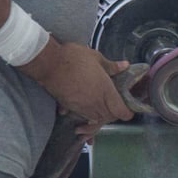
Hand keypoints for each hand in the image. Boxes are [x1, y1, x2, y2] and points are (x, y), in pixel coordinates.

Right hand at [19, 41, 133, 123]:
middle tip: (113, 107)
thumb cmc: (74, 58)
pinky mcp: (70, 107)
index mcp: (106, 91)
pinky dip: (84, 115)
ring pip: (95, 119)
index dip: (126, 113)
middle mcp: (96, 103)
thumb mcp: (95, 57)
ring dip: (99, 116)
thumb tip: (125, 66)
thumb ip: (111, 66)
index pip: (121, 112)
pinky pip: (81, 116)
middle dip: (113, 115)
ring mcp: (82, 107)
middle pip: (108, 118)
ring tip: (99, 109)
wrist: (49, 64)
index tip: (127, 110)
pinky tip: (82, 109)